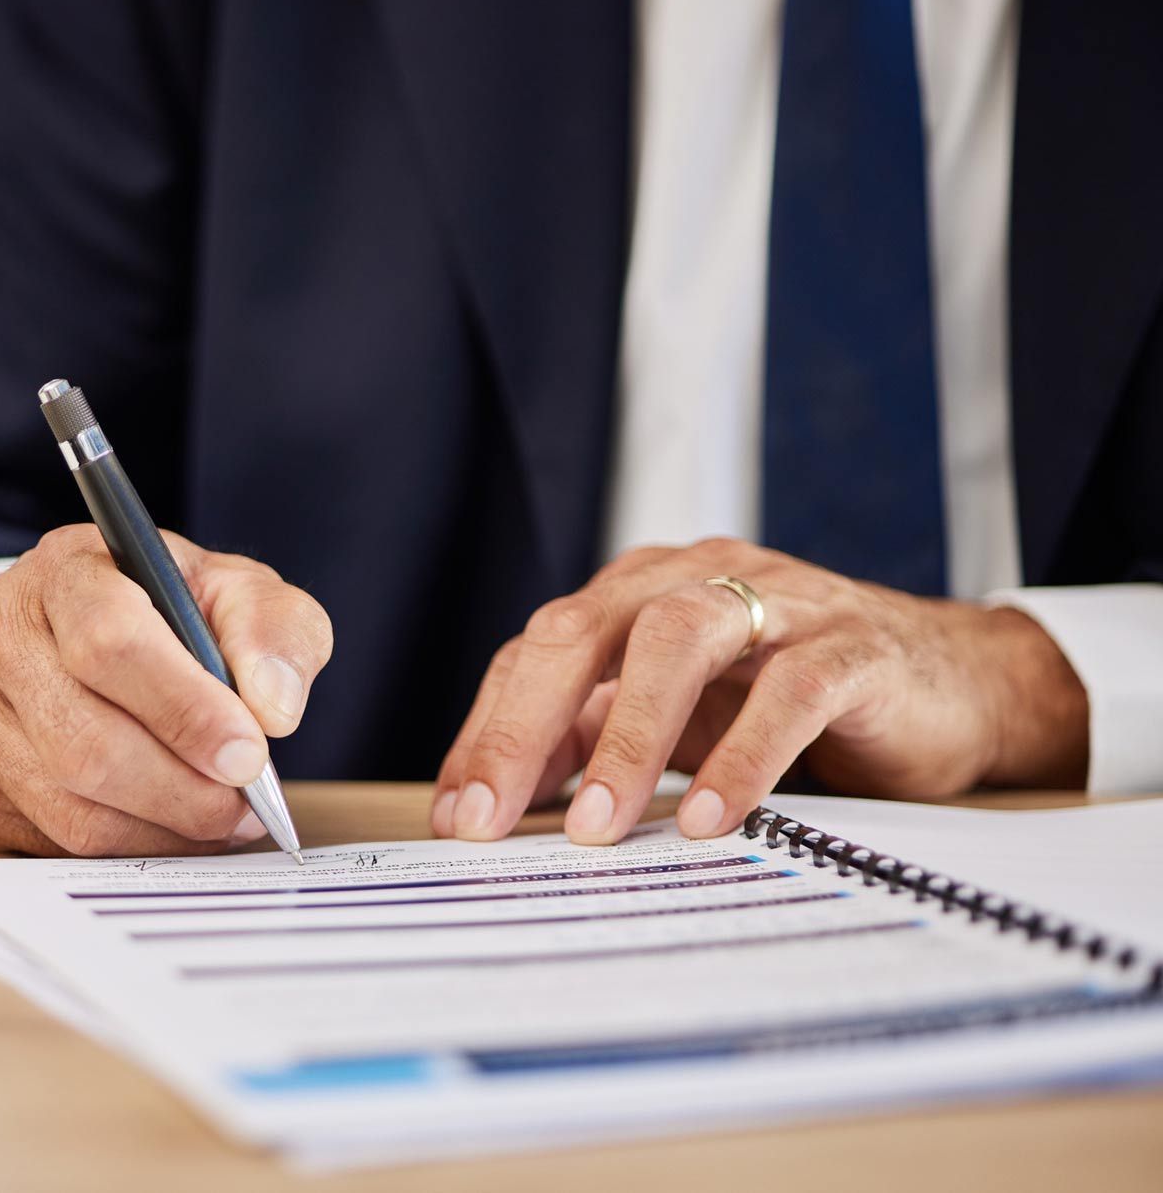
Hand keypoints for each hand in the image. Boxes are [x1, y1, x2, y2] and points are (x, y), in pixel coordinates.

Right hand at [0, 526, 332, 855]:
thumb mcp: (232, 593)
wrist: (62, 632)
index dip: (185, 710)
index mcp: (64, 569)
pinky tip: (160, 825)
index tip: (249, 756)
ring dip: (158, 830)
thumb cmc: (159, 611)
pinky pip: (43, 838)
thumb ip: (273, 631)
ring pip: (66, 804)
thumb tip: (273, 709)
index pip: (110, 643)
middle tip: (243, 808)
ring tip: (215, 819)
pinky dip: (119, 847)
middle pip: (84, 742)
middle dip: (182, 792)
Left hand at [431, 538, 1087, 844]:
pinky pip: (788, 694)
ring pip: (676, 642)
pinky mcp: (852, 646)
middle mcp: (694, 579)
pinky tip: (711, 820)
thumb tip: (489, 799)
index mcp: (638, 592)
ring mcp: (776, 603)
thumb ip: (590, 736)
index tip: (459, 817)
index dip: (489, 731)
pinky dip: (743, 757)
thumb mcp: (676, 716)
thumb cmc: (790, 700)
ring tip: (596, 827)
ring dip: (626, 738)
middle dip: (525, 729)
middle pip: (583, 630)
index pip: (537, 652)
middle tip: (491, 820)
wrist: (949, 683)